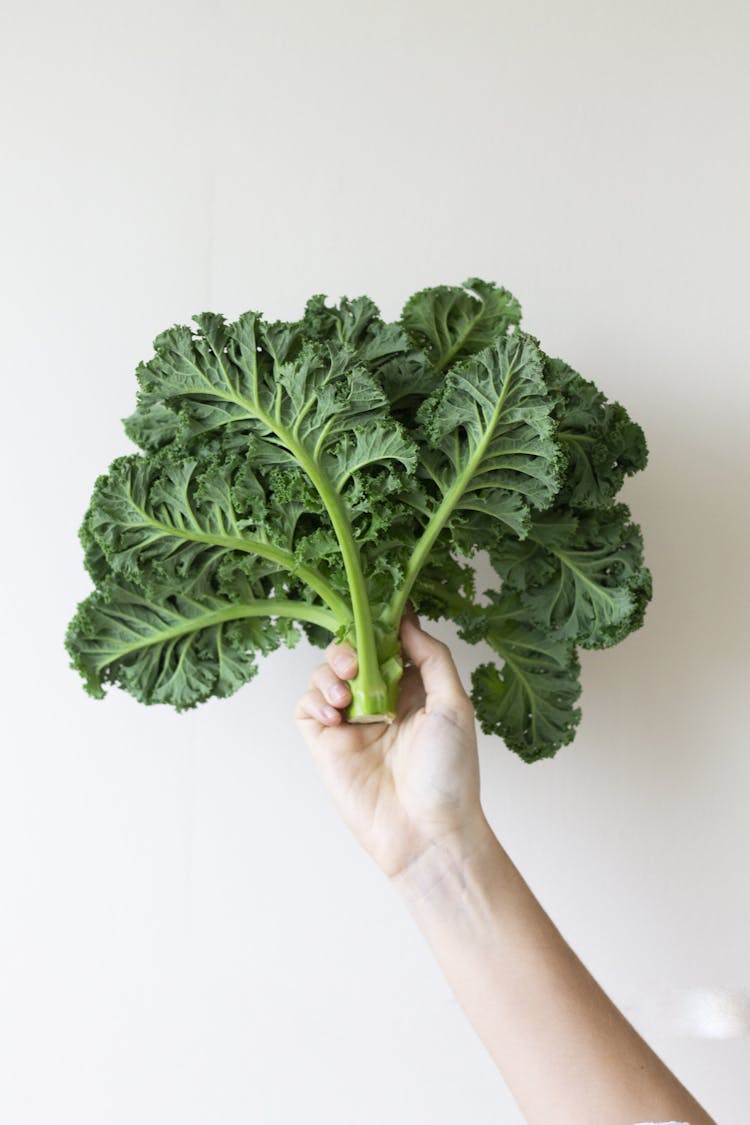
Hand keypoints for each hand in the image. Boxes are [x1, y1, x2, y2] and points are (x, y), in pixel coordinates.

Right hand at [294, 610, 488, 878]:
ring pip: (325, 675)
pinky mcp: (326, 744)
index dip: (378, 623)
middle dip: (349, 647)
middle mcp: (380, 700)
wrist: (426, 832)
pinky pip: (306, 707)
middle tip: (356, 664)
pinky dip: (314, 701)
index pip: (388, 643)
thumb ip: (432, 658)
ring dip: (330, 674)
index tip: (371, 605)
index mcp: (413, 688)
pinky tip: (334, 715)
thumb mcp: (454, 705)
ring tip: (346, 697)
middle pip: (351, 652)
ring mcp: (351, 722)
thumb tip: (405, 620)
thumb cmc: (450, 773)